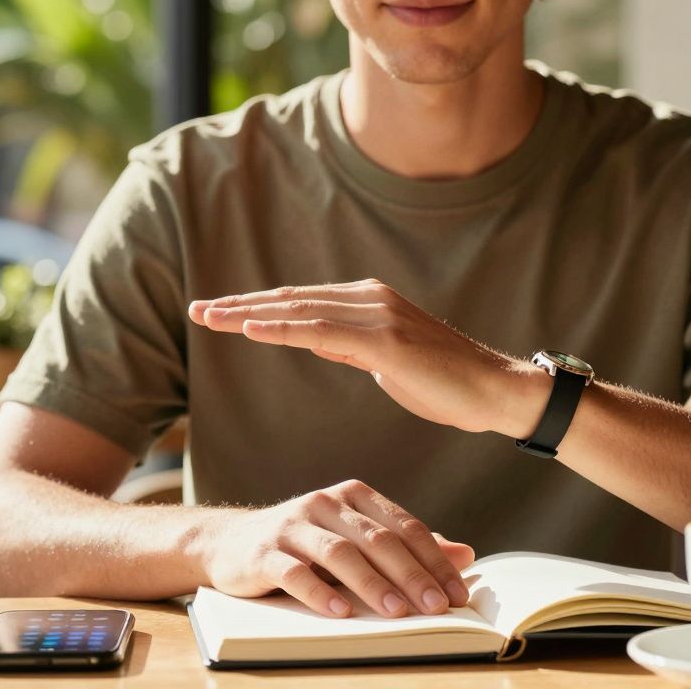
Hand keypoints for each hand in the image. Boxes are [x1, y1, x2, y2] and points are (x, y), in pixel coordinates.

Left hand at [188, 279, 553, 437]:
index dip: (255, 306)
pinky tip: (251, 329)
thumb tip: (319, 341)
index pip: (300, 301)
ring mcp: (378, 315)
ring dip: (249, 314)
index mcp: (368, 302)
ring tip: (209, 317)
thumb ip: (352, 346)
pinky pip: (323, 332)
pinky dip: (283, 329)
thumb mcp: (386, 361)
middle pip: (291, 299)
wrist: (494, 392)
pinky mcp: (386, 340)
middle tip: (197, 310)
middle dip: (240, 305)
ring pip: (300, 310)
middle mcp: (369, 298)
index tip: (218, 312)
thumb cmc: (445, 383)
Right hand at [199, 479, 474, 617]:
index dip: (434, 560)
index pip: (404, 527)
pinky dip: (320, 592)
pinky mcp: (263, 552)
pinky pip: (294, 572)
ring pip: (339, 553)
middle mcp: (325, 504)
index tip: (458, 594)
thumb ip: (406, 545)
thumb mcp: (356, 539)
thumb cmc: (305, 544)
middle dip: (411, 575)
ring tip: (396, 612)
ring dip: (371, 584)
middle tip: (436, 607)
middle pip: (377, 539)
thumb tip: (465, 554)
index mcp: (354, 497)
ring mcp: (292, 526)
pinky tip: (341, 612)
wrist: (230, 543)